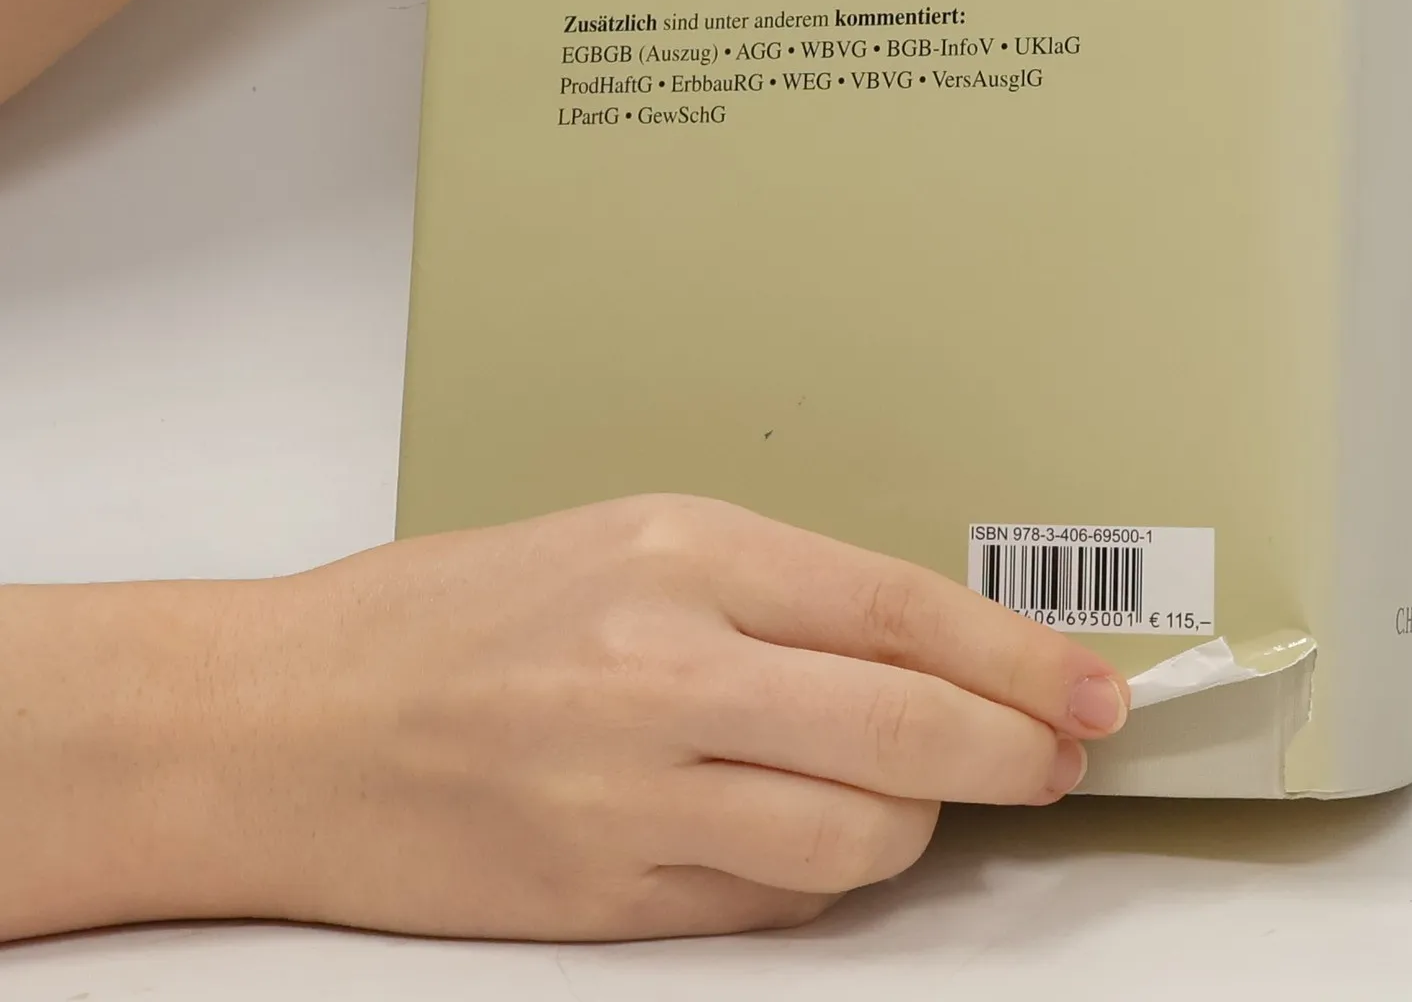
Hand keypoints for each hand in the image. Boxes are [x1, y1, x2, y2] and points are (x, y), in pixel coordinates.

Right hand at [224, 496, 1130, 940]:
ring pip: (854, 842)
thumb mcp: (624, 542)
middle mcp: (662, 672)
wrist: (283, 723)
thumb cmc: (451, 613)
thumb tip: (916, 650)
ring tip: (926, 801)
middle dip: (1013, 751)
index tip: (1086, 687)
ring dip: (921, 830)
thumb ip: (771, 591)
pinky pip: (770, 911)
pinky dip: (824, 881)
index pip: (898, 610)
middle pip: (903, 733)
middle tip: (1059, 756)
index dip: (1015, 657)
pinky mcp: (604, 904)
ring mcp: (632, 799)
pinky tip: (821, 842)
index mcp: (677, 555)